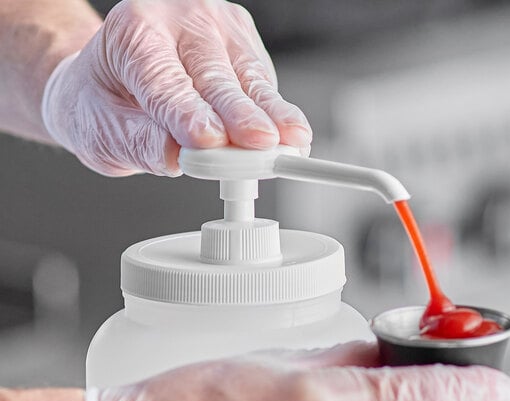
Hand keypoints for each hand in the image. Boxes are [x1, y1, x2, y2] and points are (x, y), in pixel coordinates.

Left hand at [41, 0, 311, 175]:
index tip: (212, 142)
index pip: (166, 83)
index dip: (190, 115)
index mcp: (132, 35)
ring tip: (291, 143)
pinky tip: (285, 134)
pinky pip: (262, 79)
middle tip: (262, 145)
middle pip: (216, 76)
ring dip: (271, 113)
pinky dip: (274, 109)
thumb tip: (179, 158)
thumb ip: (140, 144)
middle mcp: (177, 19)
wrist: (111, 82)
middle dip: (242, 115)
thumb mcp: (103, 132)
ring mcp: (215, 26)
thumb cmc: (104, 102)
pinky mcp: (242, 41)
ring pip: (249, 76)